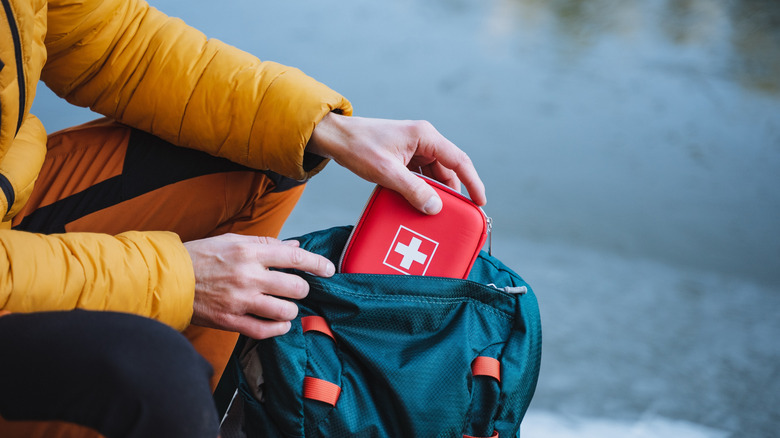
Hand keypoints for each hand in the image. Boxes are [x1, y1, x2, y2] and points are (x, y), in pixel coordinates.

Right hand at [184, 234, 334, 338]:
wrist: (170, 278)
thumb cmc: (202, 256)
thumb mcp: (233, 241)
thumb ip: (266, 244)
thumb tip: (294, 246)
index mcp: (250, 252)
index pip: (295, 258)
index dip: (318, 264)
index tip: (329, 270)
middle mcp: (248, 276)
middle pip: (296, 287)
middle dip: (301, 289)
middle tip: (296, 289)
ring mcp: (240, 300)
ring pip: (285, 311)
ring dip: (290, 310)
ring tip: (285, 306)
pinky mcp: (231, 321)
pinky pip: (265, 331)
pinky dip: (278, 328)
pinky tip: (279, 323)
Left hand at [307, 113, 486, 213]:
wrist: (335, 138)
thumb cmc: (359, 147)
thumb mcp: (387, 172)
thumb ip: (413, 190)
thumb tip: (435, 207)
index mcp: (425, 136)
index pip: (459, 161)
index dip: (473, 182)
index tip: (480, 202)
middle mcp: (424, 140)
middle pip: (448, 170)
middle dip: (452, 193)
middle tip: (456, 215)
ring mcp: (414, 148)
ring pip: (434, 174)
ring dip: (435, 193)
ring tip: (435, 213)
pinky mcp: (404, 156)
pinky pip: (421, 175)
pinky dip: (422, 189)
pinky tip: (419, 203)